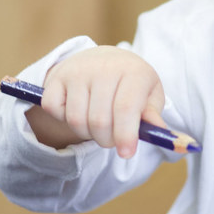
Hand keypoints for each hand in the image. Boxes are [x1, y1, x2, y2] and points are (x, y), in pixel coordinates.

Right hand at [24, 45, 165, 157]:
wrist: (104, 59)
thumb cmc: (132, 84)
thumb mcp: (149, 94)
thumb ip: (153, 114)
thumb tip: (159, 131)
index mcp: (133, 71)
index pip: (126, 108)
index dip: (125, 135)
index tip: (126, 153)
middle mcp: (104, 67)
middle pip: (99, 120)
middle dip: (107, 140)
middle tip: (112, 139)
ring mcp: (78, 71)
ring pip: (77, 120)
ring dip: (87, 134)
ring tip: (98, 125)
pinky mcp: (57, 77)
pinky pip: (54, 111)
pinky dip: (64, 120)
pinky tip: (79, 110)